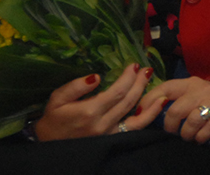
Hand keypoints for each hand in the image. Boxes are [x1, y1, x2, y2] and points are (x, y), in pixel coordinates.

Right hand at [35, 64, 152, 140]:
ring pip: (137, 114)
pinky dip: (149, 116)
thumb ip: (75, 87)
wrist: (50, 143)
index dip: (128, 78)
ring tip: (153, 81)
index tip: (134, 65)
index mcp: (90, 111)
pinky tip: (159, 104)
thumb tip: (97, 77)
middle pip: (129, 100)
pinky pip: (136, 128)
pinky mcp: (114, 138)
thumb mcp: (57, 98)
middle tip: (146, 68)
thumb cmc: (54, 118)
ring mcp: (110, 132)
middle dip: (139, 82)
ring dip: (148, 96)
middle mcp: (103, 123)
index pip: (117, 92)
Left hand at [136, 77, 209, 143]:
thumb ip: (175, 97)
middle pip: (175, 110)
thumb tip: (146, 109)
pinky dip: (200, 137)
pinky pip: (207, 129)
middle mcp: (201, 88)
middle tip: (173, 132)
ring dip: (186, 134)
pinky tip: (200, 138)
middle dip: (170, 126)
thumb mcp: (194, 93)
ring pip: (190, 122)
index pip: (165, 88)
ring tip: (189, 137)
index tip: (142, 114)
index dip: (150, 100)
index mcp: (190, 83)